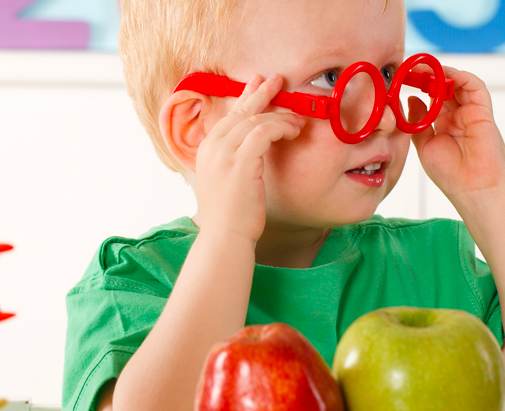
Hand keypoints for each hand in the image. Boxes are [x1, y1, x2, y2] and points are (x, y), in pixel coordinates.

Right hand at [194, 74, 305, 243]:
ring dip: (280, 116)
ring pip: (255, 119)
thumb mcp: (226, 181)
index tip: (260, 84)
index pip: (229, 114)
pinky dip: (282, 128)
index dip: (246, 96)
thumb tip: (249, 150)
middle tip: (278, 80)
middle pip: (240, 110)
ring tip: (298, 120)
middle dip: (261, 93)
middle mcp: (212, 146)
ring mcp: (224, 153)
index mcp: (207, 149)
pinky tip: (294, 132)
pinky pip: (264, 132)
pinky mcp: (240, 162)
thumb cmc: (231, 215)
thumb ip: (232, 161)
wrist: (225, 236)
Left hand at [407, 67, 504, 204]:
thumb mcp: (424, 145)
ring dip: (443, 73)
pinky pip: (476, 87)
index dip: (419, 85)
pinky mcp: (483, 112)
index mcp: (443, 124)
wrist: (473, 189)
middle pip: (444, 87)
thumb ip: (418, 121)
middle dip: (429, 75)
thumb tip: (411, 98)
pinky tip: (447, 75)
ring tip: (426, 69)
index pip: (431, 97)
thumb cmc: (450, 174)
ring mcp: (471, 113)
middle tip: (412, 67)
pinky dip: (462, 77)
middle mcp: (458, 116)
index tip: (403, 77)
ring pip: (459, 84)